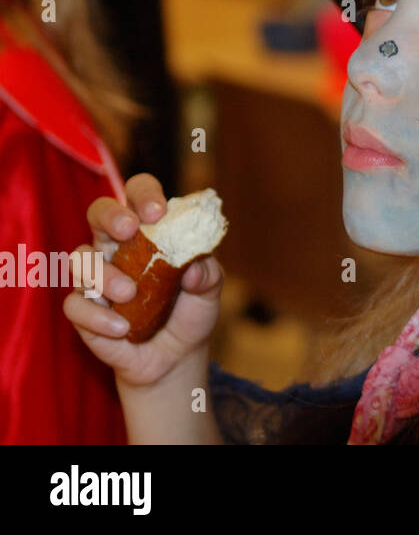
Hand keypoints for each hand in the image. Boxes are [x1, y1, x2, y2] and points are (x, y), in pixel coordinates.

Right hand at [62, 173, 222, 387]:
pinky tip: (122, 328)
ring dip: (104, 274)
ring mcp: (95, 277)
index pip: (138, 196)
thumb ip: (208, 274)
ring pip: (80, 259)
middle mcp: (116, 247)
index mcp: (148, 231)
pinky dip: (98, 316)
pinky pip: (75, 304)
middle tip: (129, 229)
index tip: (158, 211)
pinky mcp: (83, 309)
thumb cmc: (191, 310)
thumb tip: (193, 267)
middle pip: (98, 213)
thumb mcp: (210, 290)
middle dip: (110, 215)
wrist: (177, 356)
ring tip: (130, 293)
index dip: (144, 195)